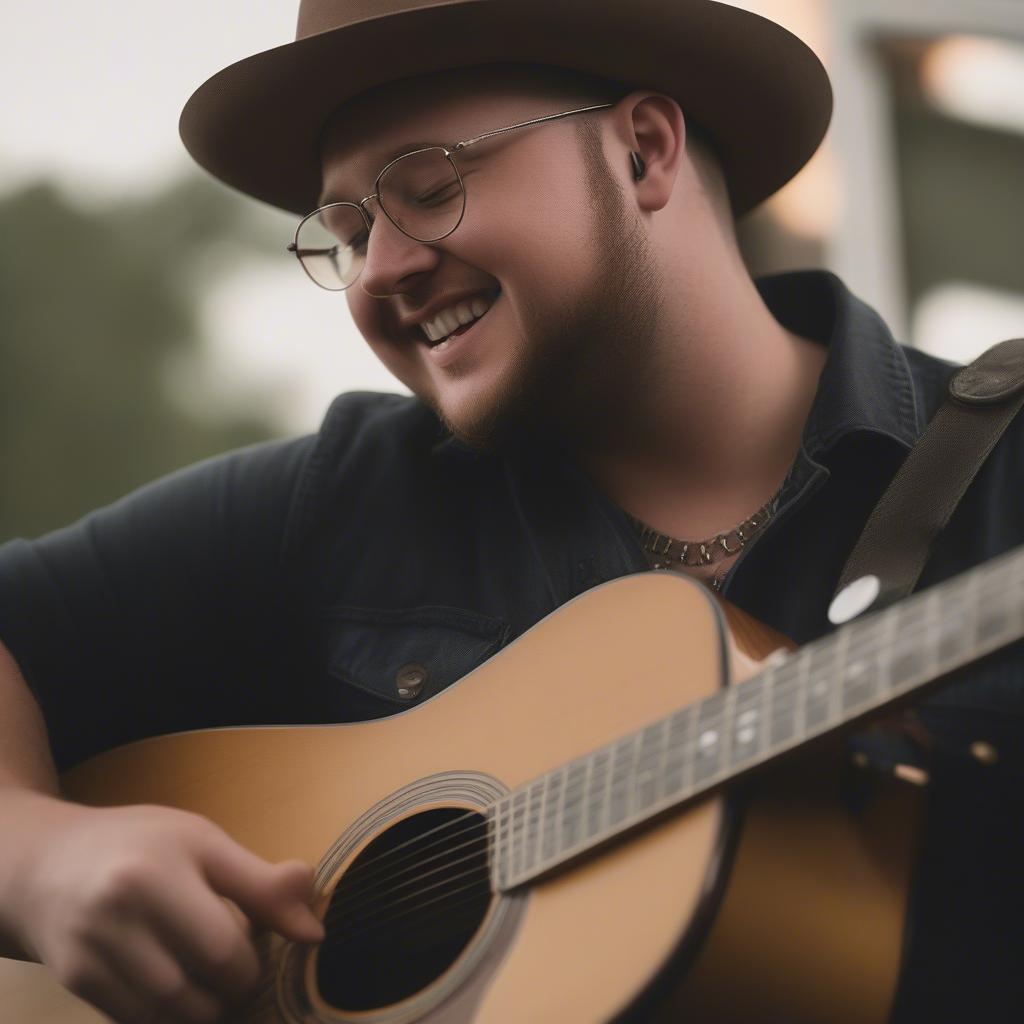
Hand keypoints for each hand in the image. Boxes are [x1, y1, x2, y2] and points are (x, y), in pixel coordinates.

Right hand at [5, 797, 323, 1022]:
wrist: (48, 863)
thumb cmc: (143, 846)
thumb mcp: (205, 845)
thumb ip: (261, 885)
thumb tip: (315, 932)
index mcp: (162, 868)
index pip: (225, 947)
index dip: (253, 965)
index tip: (259, 953)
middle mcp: (120, 910)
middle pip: (198, 989)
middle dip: (228, 990)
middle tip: (233, 968)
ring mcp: (91, 949)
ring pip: (168, 1015)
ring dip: (198, 1009)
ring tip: (205, 978)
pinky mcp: (74, 980)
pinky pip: (136, 1020)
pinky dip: (163, 1014)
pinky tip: (169, 984)